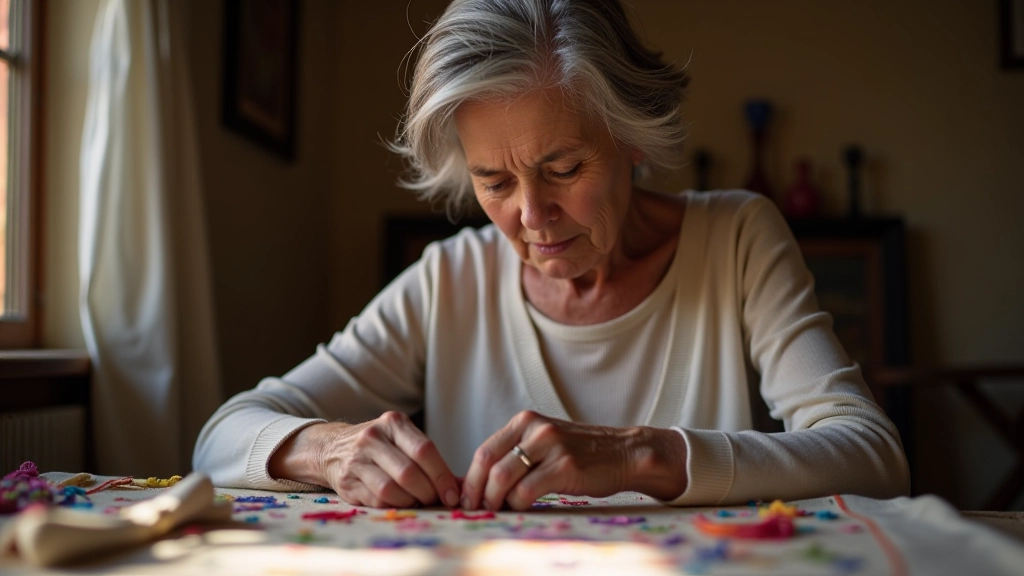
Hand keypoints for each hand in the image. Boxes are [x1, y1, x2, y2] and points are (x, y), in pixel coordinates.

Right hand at [269, 411, 460, 508]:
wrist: (332, 448)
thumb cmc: (381, 446)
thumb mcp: (403, 439)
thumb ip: (429, 458)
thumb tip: (461, 485)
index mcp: (393, 423)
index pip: (424, 450)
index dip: (442, 476)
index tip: (453, 494)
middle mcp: (372, 438)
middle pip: (408, 472)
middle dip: (428, 492)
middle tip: (436, 500)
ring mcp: (356, 460)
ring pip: (391, 489)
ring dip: (411, 501)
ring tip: (418, 501)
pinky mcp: (347, 482)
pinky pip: (377, 501)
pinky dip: (394, 505)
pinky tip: (400, 502)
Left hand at [460, 411, 688, 511]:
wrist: (624, 453)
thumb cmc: (581, 454)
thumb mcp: (545, 443)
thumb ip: (517, 455)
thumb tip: (481, 483)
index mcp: (525, 421)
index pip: (484, 451)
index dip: (470, 479)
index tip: (466, 499)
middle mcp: (535, 428)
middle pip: (487, 463)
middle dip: (476, 492)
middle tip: (476, 510)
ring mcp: (550, 445)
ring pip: (503, 477)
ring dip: (494, 500)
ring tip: (497, 511)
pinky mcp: (565, 466)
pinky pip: (526, 491)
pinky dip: (518, 504)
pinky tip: (523, 508)